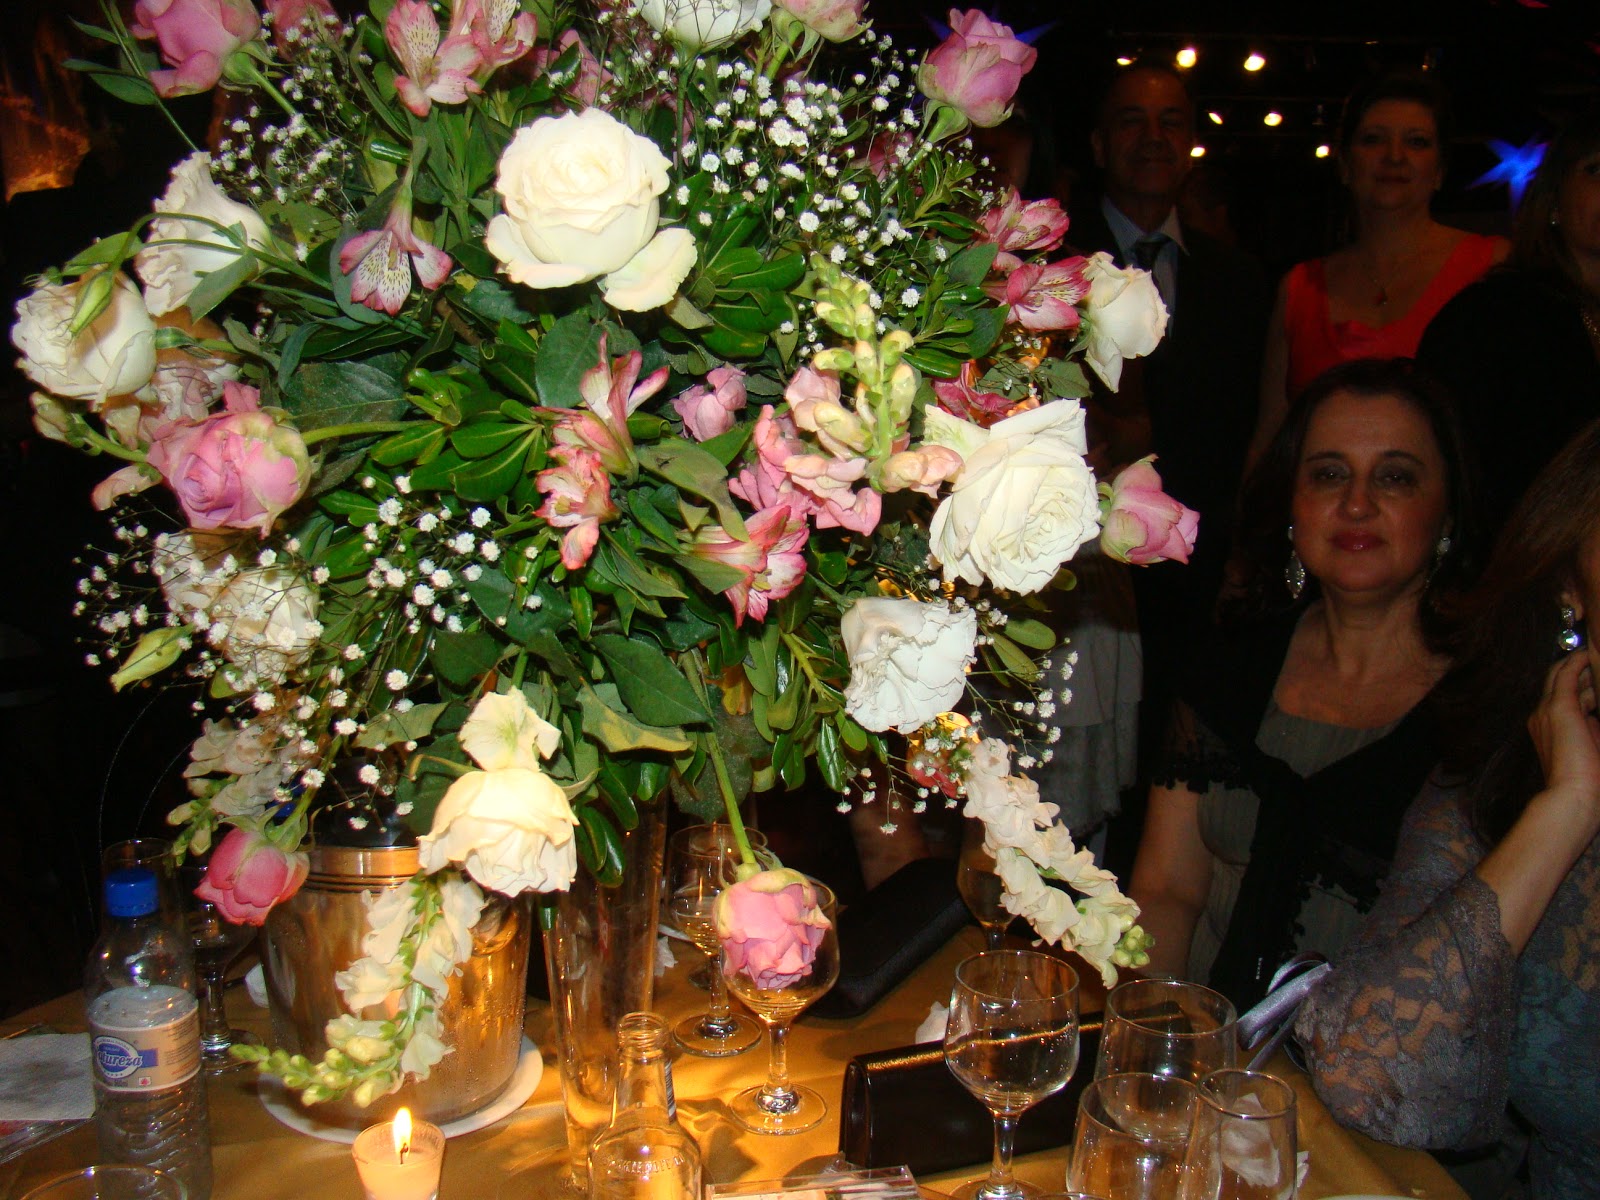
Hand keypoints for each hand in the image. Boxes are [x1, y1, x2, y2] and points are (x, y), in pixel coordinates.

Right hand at [1527, 652, 1599, 822]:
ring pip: (1560, 675)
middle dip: (1575, 667)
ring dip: (1579, 665)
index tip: (1592, 675)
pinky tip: (1588, 654)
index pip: (1559, 695)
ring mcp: (1546, 710)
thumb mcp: (1591, 746)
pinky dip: (1577, 662)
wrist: (1574, 795)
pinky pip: (1566, 674)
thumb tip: (1596, 713)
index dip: (1576, 682)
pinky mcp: (1558, 707)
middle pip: (1554, 679)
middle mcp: (1540, 715)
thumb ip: (1592, 728)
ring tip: (1595, 653)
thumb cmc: (1586, 780)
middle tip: (1594, 656)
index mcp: (1547, 727)